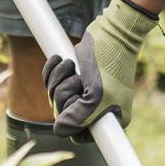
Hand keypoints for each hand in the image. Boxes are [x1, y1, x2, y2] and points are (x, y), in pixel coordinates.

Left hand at [45, 0, 160, 133]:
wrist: (113, 30)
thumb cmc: (110, 61)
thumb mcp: (97, 94)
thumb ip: (79, 117)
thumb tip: (59, 130)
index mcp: (110, 119)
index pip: (79, 135)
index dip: (72, 121)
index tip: (78, 102)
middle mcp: (97, 109)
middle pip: (63, 115)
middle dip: (63, 95)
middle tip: (77, 80)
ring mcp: (85, 92)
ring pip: (55, 96)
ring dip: (57, 79)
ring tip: (72, 66)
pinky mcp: (74, 76)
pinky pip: (51, 81)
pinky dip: (51, 70)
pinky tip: (59, 58)